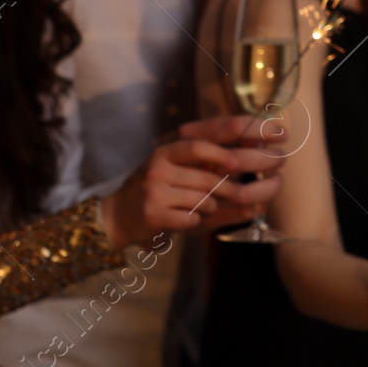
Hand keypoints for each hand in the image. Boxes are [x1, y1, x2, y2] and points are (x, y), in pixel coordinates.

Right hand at [99, 119, 284, 247]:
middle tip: (242, 196)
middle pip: (208, 177)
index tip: (240, 159)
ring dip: (208, 208)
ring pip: (203, 200)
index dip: (222, 151)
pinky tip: (184, 220)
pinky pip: (190, 219)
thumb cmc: (157, 193)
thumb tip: (251, 180)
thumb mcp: (179, 176)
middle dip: (228, 190)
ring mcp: (154, 189)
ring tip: (196, 209)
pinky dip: (194, 222)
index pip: (200, 144)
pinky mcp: (152, 213)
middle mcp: (159, 165)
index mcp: (167, 151)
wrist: (116, 216)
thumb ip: (211, 174)